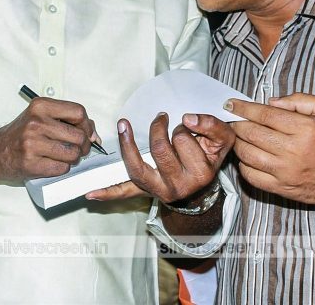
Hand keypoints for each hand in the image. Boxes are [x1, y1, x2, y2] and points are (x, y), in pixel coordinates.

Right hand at [0, 98, 98, 186]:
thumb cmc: (21, 134)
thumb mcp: (40, 117)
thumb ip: (67, 120)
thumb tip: (94, 135)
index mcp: (40, 106)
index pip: (79, 112)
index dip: (87, 125)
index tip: (86, 133)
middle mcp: (36, 122)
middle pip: (79, 135)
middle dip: (83, 146)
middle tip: (78, 149)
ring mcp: (32, 143)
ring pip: (73, 154)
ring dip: (73, 159)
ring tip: (64, 156)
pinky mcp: (31, 163)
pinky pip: (62, 168)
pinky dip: (62, 169)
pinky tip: (52, 164)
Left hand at [86, 112, 233, 201]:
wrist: (205, 182)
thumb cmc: (211, 155)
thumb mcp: (224, 139)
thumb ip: (212, 125)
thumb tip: (188, 118)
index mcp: (200, 174)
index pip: (183, 139)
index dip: (183, 126)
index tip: (188, 125)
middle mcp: (178, 187)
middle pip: (160, 149)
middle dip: (160, 129)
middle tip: (164, 121)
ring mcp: (158, 191)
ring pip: (138, 166)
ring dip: (128, 145)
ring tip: (124, 126)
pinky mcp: (144, 191)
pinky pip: (124, 193)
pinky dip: (107, 193)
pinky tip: (90, 195)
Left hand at [230, 94, 314, 205]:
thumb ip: (300, 100)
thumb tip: (270, 102)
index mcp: (305, 129)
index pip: (264, 114)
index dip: (243, 107)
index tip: (231, 104)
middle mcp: (294, 151)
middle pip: (251, 133)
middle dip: (237, 123)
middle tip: (233, 119)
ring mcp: (286, 172)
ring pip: (247, 155)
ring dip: (238, 143)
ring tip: (239, 136)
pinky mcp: (282, 189)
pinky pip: (252, 177)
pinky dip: (243, 165)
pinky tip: (247, 156)